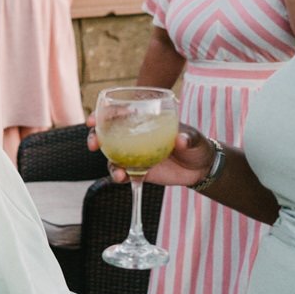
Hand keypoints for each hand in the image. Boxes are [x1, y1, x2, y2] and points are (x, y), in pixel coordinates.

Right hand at [87, 114, 216, 187]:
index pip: (119, 113)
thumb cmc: (197, 145)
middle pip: (107, 134)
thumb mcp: (195, 138)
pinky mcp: (139, 171)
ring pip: (112, 156)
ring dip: (110, 163)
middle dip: (95, 137)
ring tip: (118, 173)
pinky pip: (124, 173)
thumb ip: (188, 138)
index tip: (93, 120)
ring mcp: (135, 154)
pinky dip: (121, 177)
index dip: (102, 115)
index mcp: (144, 120)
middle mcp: (135, 136)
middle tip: (93, 144)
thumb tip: (180, 139)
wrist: (201, 169)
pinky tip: (124, 179)